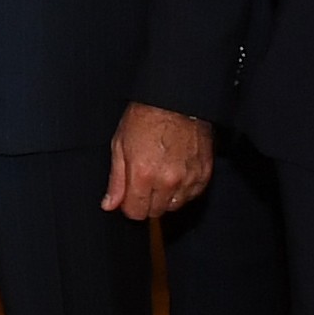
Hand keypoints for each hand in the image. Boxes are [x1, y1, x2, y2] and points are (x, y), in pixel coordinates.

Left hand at [103, 102, 215, 221]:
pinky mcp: (204, 174)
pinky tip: (178, 171)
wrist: (175, 101)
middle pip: (155, 212)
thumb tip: (109, 205)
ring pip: (174, 206)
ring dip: (167, 196)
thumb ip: (116, 180)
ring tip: (163, 173)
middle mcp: (167, 181)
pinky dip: (184, 188)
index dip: (130, 205)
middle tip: (146, 180)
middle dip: (148, 201)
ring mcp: (188, 178)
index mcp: (143, 174)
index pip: (136, 213)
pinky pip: (192, 195)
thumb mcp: (120, 145)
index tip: (131, 195)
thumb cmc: (146, 118)